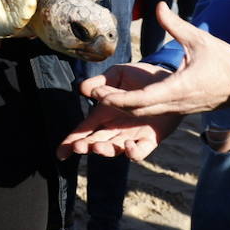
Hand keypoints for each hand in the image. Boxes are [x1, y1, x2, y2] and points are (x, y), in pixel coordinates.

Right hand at [57, 62, 183, 161]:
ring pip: (114, 149)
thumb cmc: (140, 78)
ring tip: (97, 147)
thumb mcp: (117, 75)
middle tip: (78, 147)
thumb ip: (101, 82)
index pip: (84, 129)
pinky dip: (133, 153)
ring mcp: (132, 135)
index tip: (60, 153)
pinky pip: (140, 152)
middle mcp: (116, 128)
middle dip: (85, 147)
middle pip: (95, 142)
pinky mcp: (150, 139)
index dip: (70, 141)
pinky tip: (129, 145)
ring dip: (105, 151)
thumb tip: (82, 88)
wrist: (168, 80)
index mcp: (104, 113)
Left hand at [88, 4, 229, 116]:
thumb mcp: (198, 39)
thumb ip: (174, 24)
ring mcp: (178, 109)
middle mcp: (175, 103)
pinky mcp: (181, 109)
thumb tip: (158, 4)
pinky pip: (154, 112)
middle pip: (138, 110)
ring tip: (103, 97)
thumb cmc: (224, 61)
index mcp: (178, 88)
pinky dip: (137, 108)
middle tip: (91, 94)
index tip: (100, 94)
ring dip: (124, 107)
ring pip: (145, 113)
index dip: (118, 98)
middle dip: (113, 104)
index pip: (141, 99)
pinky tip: (125, 100)